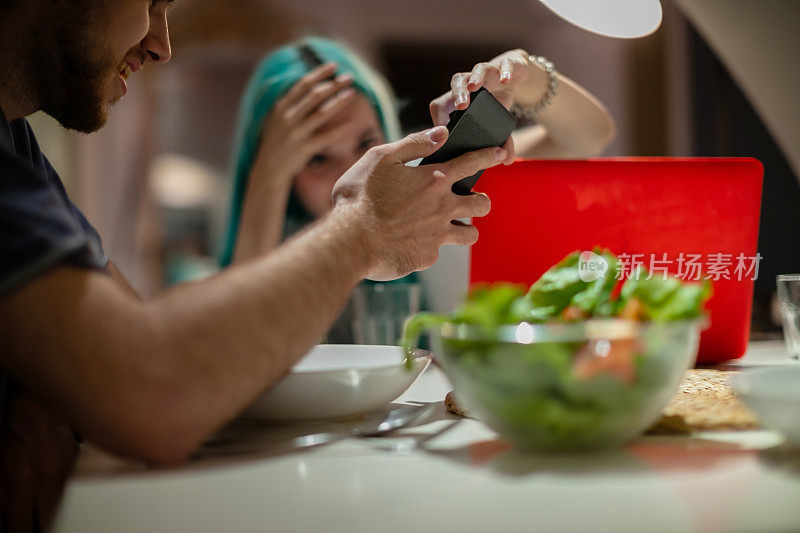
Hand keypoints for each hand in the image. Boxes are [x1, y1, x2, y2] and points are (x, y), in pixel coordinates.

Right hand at [253, 62, 358, 184]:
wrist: (268, 171)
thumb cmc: (275, 144)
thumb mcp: (274, 120)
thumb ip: (287, 105)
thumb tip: (304, 88)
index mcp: (280, 107)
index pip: (302, 85)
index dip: (319, 74)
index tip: (333, 66)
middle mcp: (287, 118)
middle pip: (315, 95)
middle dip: (334, 84)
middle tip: (349, 77)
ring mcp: (296, 133)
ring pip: (322, 113)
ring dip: (339, 101)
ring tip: (352, 93)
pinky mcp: (303, 149)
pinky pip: (326, 137)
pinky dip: (340, 130)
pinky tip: (352, 123)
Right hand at [332, 126, 504, 280]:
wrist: (349, 241)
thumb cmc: (360, 196)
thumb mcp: (381, 158)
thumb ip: (414, 143)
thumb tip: (441, 133)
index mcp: (433, 179)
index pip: (472, 162)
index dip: (489, 155)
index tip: (499, 154)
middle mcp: (443, 207)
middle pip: (482, 204)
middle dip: (480, 200)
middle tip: (467, 200)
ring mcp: (438, 234)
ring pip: (470, 233)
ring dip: (465, 228)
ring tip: (451, 226)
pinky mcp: (427, 256)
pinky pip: (438, 251)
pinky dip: (429, 245)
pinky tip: (411, 242)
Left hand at [429, 49, 547, 163]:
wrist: (517, 75)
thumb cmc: (498, 100)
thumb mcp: (497, 123)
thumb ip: (501, 141)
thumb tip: (507, 161)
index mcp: (461, 98)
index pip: (443, 104)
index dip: (441, 116)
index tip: (443, 132)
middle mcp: (472, 83)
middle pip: (456, 83)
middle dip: (457, 94)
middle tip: (460, 107)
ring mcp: (489, 72)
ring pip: (476, 70)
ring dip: (474, 78)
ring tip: (474, 87)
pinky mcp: (507, 64)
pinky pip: (504, 64)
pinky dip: (505, 71)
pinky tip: (505, 79)